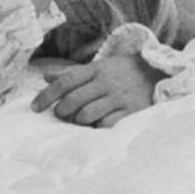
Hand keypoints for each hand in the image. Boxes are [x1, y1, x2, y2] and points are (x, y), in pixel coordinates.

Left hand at [39, 40, 163, 129]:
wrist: (159, 71)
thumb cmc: (123, 72)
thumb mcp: (99, 67)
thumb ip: (73, 73)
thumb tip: (45, 77)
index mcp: (96, 70)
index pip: (64, 82)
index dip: (46, 96)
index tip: (34, 107)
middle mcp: (106, 82)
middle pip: (73, 99)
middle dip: (62, 111)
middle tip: (60, 115)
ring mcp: (119, 97)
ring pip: (87, 114)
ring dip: (78, 120)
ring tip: (79, 120)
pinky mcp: (131, 111)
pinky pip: (107, 123)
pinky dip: (98, 126)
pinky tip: (98, 124)